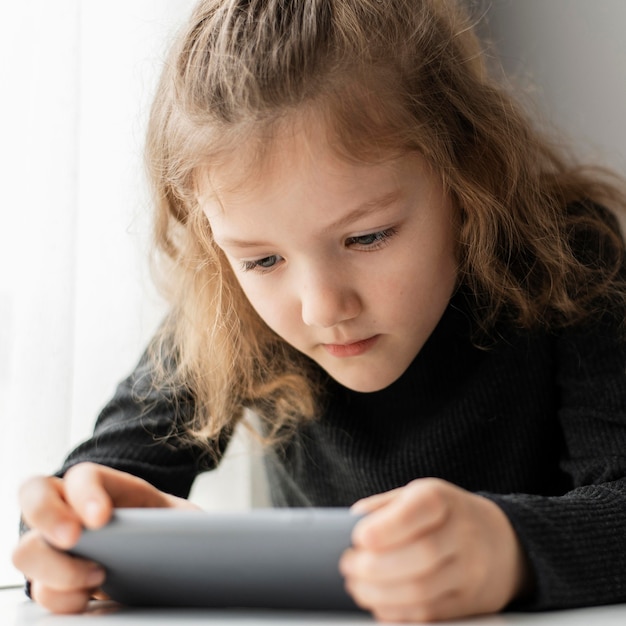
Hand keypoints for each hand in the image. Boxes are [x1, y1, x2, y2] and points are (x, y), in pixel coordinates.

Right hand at [12, 462, 197, 613]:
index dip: (86, 493)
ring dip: (54, 568)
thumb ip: (185, 521)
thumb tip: (197, 533)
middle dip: (48, 517)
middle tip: (74, 539)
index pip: (83, 475)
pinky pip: (40, 590)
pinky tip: (89, 599)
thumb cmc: (173, 530)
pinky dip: (61, 598)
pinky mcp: (55, 579)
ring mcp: (57, 543)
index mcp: (107, 485)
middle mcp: (73, 507)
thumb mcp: (185, 520)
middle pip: (34, 495)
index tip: (101, 519)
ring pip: (27, 549)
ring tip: (97, 577)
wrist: (167, 556)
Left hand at [339, 478, 529, 622]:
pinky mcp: (469, 604)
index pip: (420, 510)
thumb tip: (350, 526)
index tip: (359, 538)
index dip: (387, 527)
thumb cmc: (445, 515)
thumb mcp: (417, 496)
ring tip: (356, 586)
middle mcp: (462, 534)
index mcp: (443, 500)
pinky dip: (396, 612)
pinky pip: (429, 615)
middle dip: (375, 567)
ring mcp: (470, 572)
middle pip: (420, 556)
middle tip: (348, 567)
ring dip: (379, 593)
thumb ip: (384, 508)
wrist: (502, 542)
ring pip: (422, 591)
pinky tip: (378, 603)